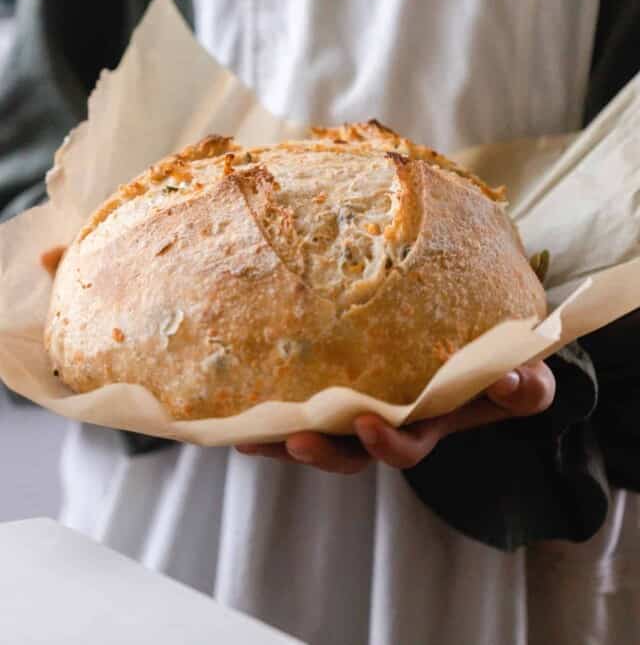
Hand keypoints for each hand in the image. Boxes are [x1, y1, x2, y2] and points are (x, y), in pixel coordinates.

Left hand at [235, 360, 554, 473]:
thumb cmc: (504, 368)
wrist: (482, 349)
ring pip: (319, 432)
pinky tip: (242, 400)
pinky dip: (275, 407)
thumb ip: (526, 387)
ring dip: (284, 436)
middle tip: (293, 440)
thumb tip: (509, 380)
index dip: (386, 444)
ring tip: (247, 431)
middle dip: (320, 452)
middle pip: (348, 452)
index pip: (405, 446)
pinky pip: (308, 403)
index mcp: (428, 423)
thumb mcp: (526, 380)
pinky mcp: (343, 383)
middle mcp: (390, 422)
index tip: (368, 424)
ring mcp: (363, 404)